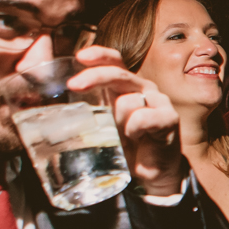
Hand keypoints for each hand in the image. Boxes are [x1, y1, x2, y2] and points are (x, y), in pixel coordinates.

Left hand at [69, 45, 185, 195]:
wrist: (152, 173)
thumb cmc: (126, 147)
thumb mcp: (102, 126)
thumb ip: (88, 111)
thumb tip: (59, 104)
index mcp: (125, 86)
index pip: (114, 61)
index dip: (99, 55)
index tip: (80, 56)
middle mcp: (142, 88)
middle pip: (118, 73)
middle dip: (94, 76)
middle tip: (74, 86)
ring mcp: (158, 101)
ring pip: (127, 101)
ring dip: (118, 122)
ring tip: (124, 138)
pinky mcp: (169, 117)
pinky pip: (142, 117)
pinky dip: (134, 130)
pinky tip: (138, 139)